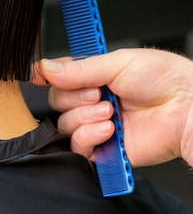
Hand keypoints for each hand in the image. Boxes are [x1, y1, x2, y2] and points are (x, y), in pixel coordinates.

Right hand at [32, 48, 192, 166]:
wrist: (186, 107)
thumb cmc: (164, 78)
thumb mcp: (117, 62)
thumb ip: (78, 69)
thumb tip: (45, 68)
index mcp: (96, 77)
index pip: (60, 78)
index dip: (47, 76)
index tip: (36, 75)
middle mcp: (94, 101)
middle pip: (57, 102)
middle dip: (74, 98)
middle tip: (98, 94)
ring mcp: (99, 126)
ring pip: (65, 125)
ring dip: (84, 117)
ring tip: (110, 112)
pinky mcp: (105, 150)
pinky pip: (78, 148)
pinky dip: (88, 136)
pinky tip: (107, 129)